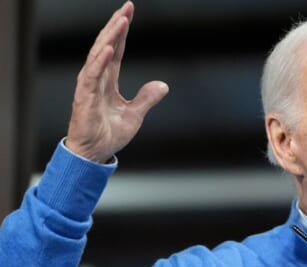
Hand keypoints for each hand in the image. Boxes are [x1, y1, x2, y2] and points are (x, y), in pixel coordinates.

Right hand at [66, 1, 168, 162]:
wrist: (95, 154)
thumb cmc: (109, 134)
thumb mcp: (135, 114)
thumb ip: (147, 98)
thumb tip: (163, 85)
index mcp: (108, 80)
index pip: (116, 50)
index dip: (122, 31)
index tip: (129, 13)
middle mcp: (97, 79)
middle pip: (106, 45)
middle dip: (116, 26)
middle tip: (127, 7)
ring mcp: (89, 86)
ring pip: (99, 55)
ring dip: (110, 37)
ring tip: (120, 20)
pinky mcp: (84, 97)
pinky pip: (92, 75)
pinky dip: (100, 60)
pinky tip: (108, 47)